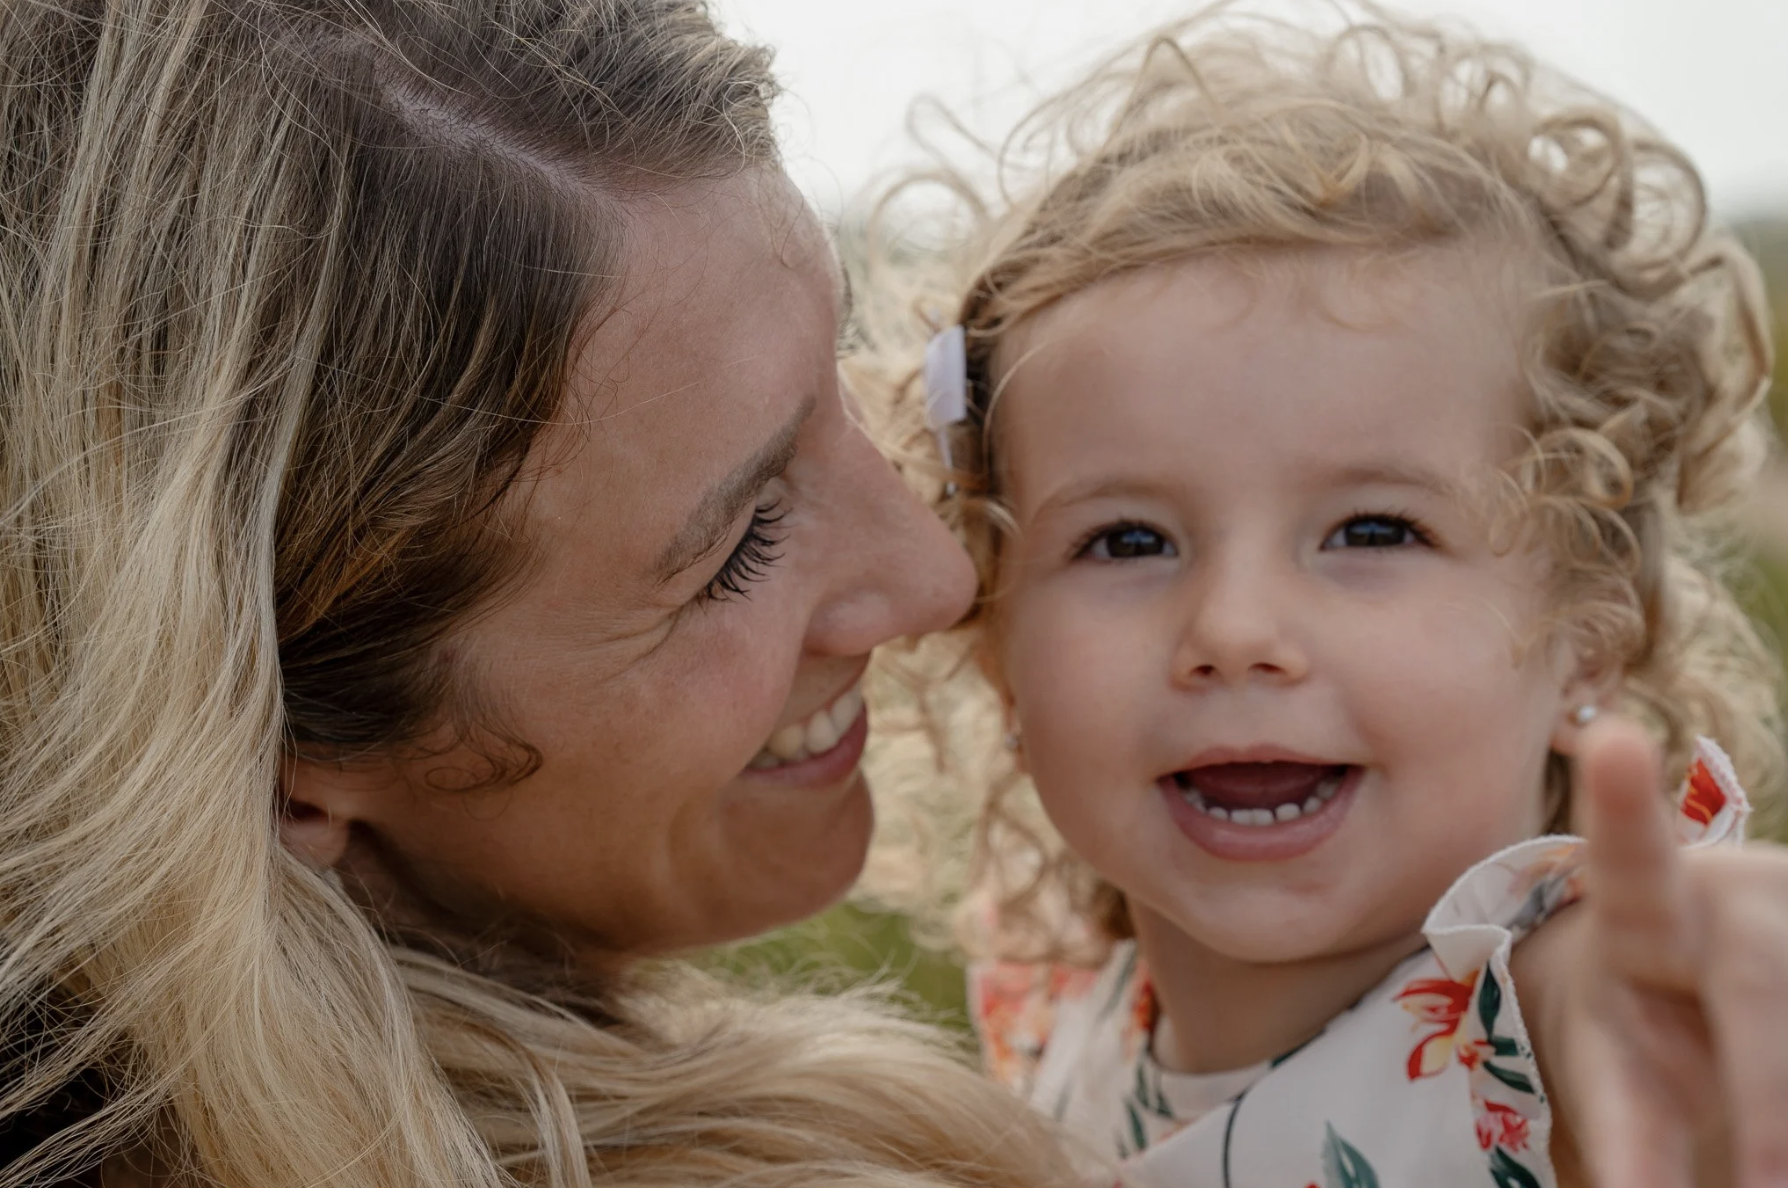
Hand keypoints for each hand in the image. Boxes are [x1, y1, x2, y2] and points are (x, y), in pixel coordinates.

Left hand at [1516, 717, 1787, 1187]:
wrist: (1689, 992)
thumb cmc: (1639, 1039)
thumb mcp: (1618, 1087)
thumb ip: (1628, 1151)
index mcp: (1647, 909)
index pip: (1632, 857)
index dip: (1625, 803)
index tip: (1611, 741)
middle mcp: (1741, 891)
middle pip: (1763, 984)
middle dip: (1772, 1099)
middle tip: (1763, 1186)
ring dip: (1781, 1101)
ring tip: (1760, 1159)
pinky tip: (1772, 1126)